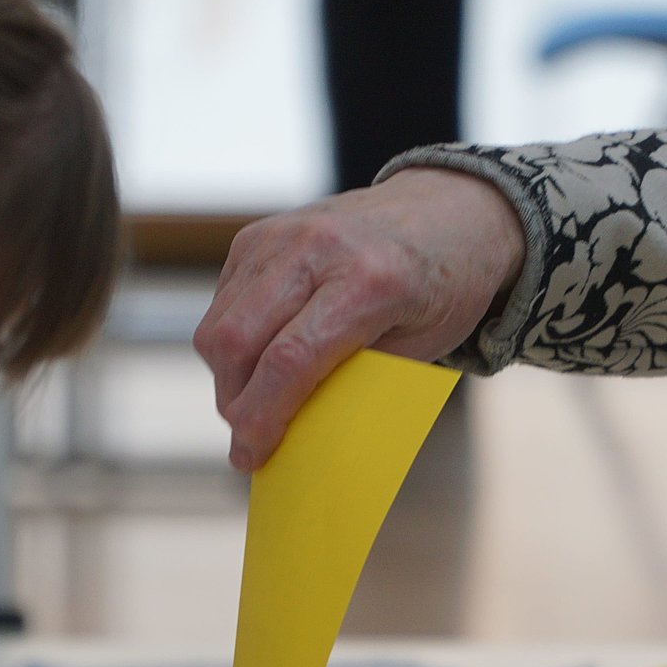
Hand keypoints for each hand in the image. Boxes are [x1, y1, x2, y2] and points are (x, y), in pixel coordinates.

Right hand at [193, 167, 524, 469]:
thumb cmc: (442, 288)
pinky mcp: (257, 235)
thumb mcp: (422, 348)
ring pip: (218, 324)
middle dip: (233, 402)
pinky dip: (232, 342)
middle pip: (236, 340)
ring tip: (257, 401)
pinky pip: (223, 303)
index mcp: (371, 280)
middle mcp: (317, 248)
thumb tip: (299, 435)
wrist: (448, 210)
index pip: (290, 359)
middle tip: (250, 438)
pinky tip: (262, 356)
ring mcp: (280, 235)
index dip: (261, 417)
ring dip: (227, 376)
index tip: (251, 456)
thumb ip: (359, 385)